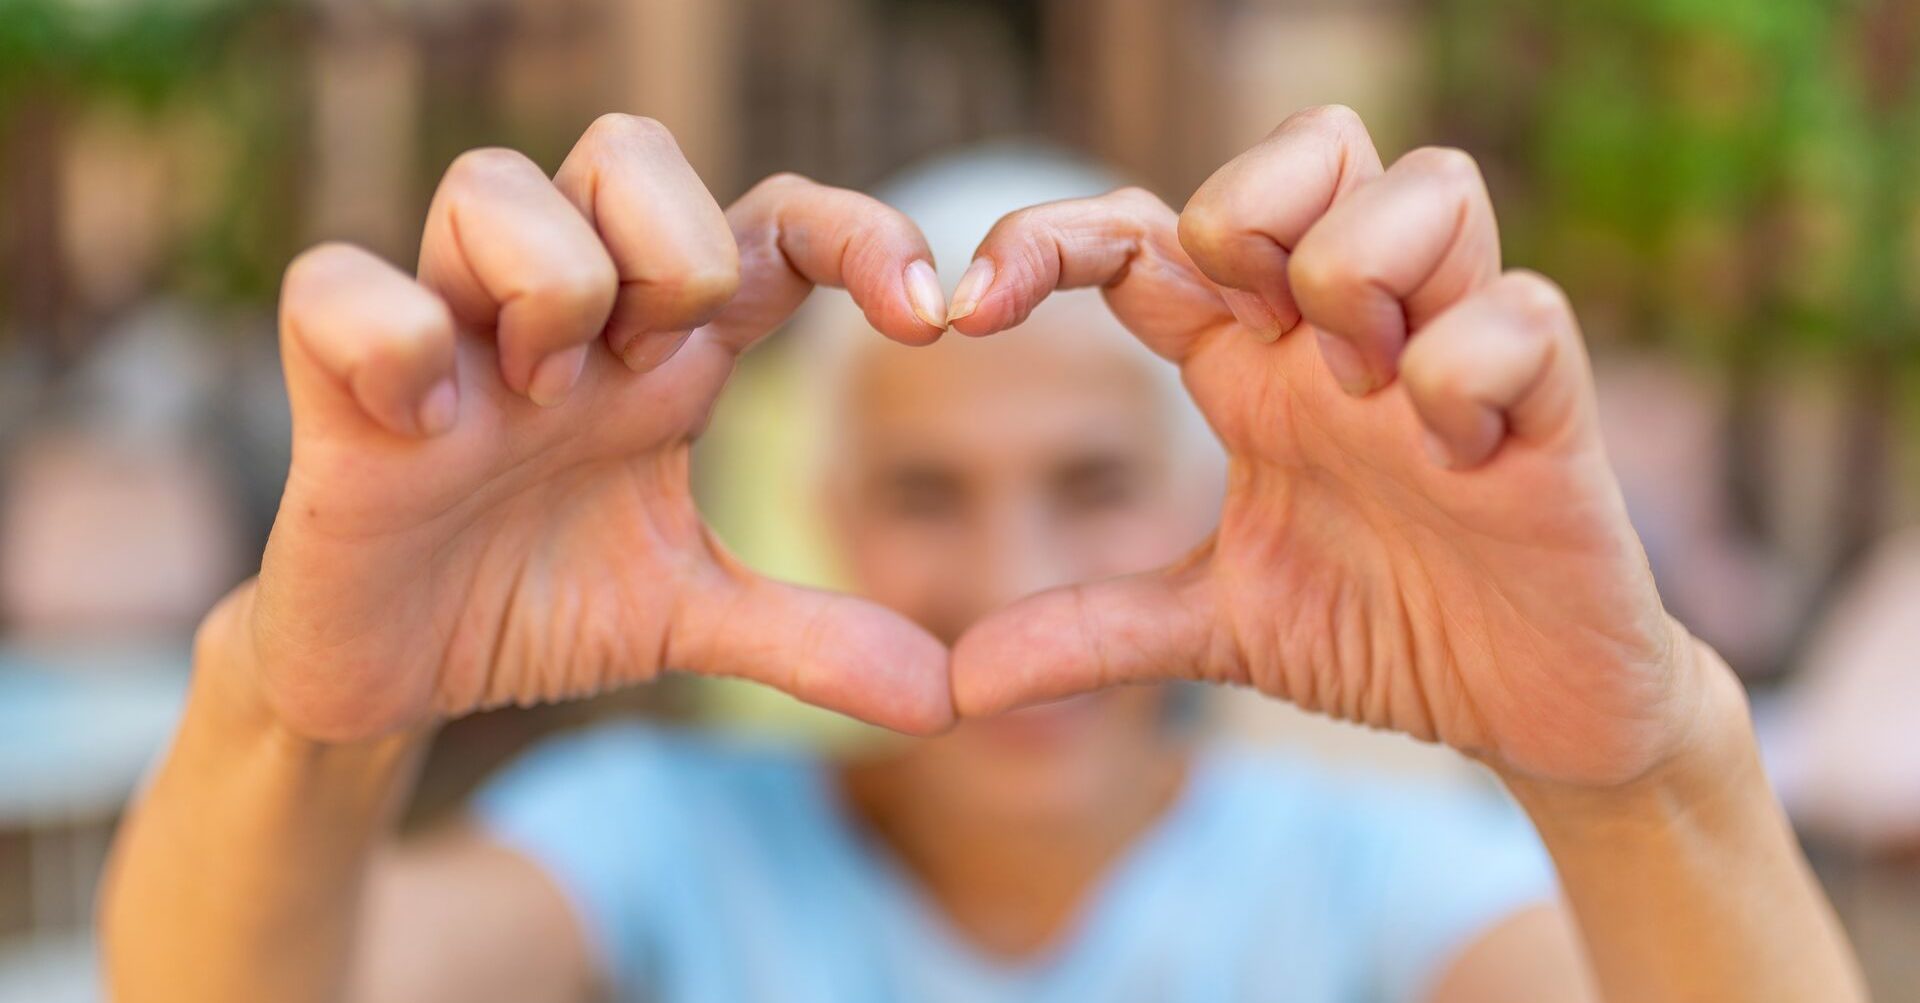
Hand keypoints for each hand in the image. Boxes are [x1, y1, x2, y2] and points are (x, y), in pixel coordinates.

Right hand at [245, 115, 956, 742]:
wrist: (393, 681)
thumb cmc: (534, 606)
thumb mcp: (687, 621)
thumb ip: (808, 641)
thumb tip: (943, 700)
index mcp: (659, 348)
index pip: (769, 222)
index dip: (860, 234)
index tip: (927, 319)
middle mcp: (560, 310)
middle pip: (630, 144)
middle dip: (671, 249)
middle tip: (651, 373)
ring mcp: (446, 328)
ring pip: (492, 181)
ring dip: (544, 288)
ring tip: (537, 405)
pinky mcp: (334, 376)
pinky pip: (340, 281)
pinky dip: (398, 342)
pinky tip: (430, 430)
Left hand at [949, 106, 1723, 788]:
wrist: (1527, 712)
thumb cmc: (1383, 633)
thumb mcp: (1214, 629)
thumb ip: (1093, 634)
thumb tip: (959, 684)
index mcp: (1258, 365)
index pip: (1150, 233)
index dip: (1050, 240)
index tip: (966, 314)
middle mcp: (1352, 335)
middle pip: (1314, 142)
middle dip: (1252, 206)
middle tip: (1246, 333)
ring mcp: (1456, 356)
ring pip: (1429, 185)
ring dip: (1365, 271)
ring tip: (1356, 391)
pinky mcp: (1553, 409)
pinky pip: (1523, 311)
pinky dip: (1470, 365)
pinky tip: (1452, 454)